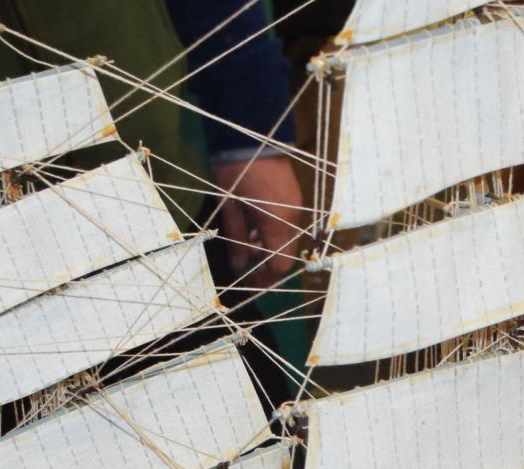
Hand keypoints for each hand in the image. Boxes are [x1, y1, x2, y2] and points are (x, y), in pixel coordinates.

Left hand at [212, 154, 304, 281]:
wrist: (250, 129)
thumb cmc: (234, 168)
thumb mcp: (228, 204)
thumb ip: (236, 236)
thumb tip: (238, 264)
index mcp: (276, 222)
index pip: (279, 264)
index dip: (265, 279)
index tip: (249, 284)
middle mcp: (291, 217)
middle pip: (286, 253)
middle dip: (267, 264)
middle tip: (245, 266)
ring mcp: (295, 204)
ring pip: (287, 238)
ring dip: (269, 246)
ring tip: (247, 244)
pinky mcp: (294, 194)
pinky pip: (287, 223)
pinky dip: (273, 231)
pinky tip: (255, 225)